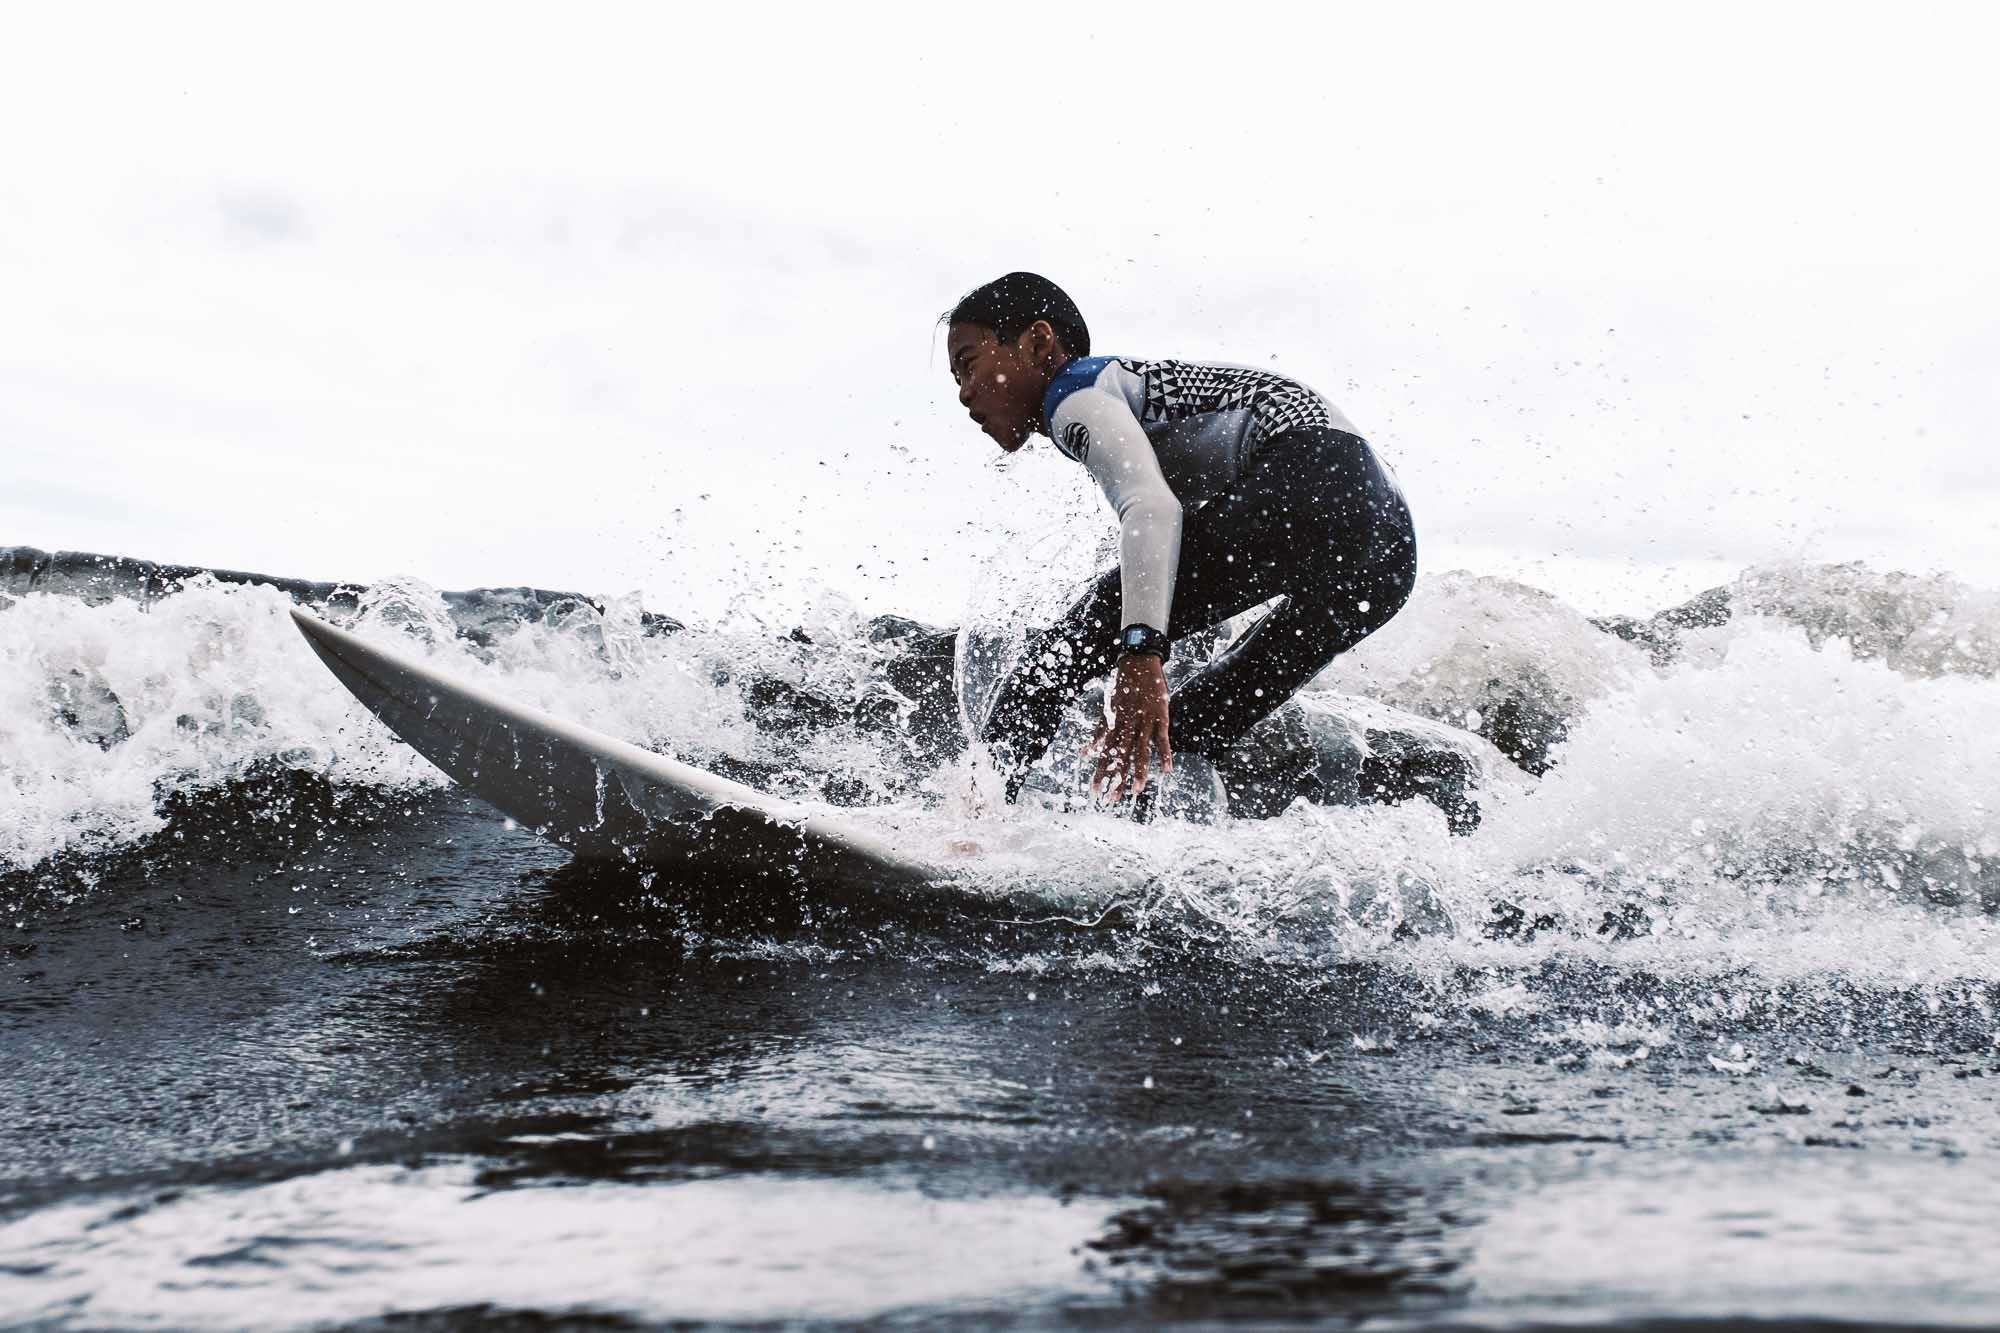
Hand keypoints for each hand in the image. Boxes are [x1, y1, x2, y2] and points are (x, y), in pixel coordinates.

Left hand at [1085, 653, 1172, 802]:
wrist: (1139, 662)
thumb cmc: (1122, 686)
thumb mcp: (1107, 709)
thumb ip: (1098, 733)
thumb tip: (1084, 752)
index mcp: (1113, 725)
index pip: (1105, 754)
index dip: (1100, 773)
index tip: (1095, 790)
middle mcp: (1127, 726)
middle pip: (1121, 757)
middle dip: (1116, 779)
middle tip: (1112, 800)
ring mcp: (1144, 722)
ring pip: (1141, 752)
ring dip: (1139, 772)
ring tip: (1136, 791)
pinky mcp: (1160, 716)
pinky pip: (1162, 740)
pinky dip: (1165, 755)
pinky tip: (1166, 771)